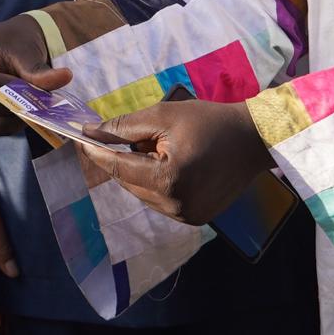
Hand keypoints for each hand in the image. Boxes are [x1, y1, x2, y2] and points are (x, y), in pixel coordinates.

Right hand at [0, 15, 72, 134]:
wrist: (7, 46)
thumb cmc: (13, 43)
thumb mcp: (26, 52)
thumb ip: (40, 70)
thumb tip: (66, 76)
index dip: (15, 90)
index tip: (39, 92)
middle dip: (18, 105)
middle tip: (44, 102)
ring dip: (17, 117)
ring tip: (35, 105)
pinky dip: (11, 123)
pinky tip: (25, 112)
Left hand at [75, 100, 274, 225]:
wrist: (254, 139)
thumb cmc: (210, 121)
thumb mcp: (164, 115)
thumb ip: (124, 127)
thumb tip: (90, 133)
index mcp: (167, 179)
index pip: (118, 168)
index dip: (97, 153)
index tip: (79, 140)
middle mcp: (175, 205)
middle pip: (128, 183)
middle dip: (126, 160)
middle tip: (142, 137)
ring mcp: (186, 216)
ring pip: (143, 194)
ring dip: (141, 173)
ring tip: (165, 149)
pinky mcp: (195, 219)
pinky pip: (160, 202)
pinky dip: (157, 184)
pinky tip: (175, 165)